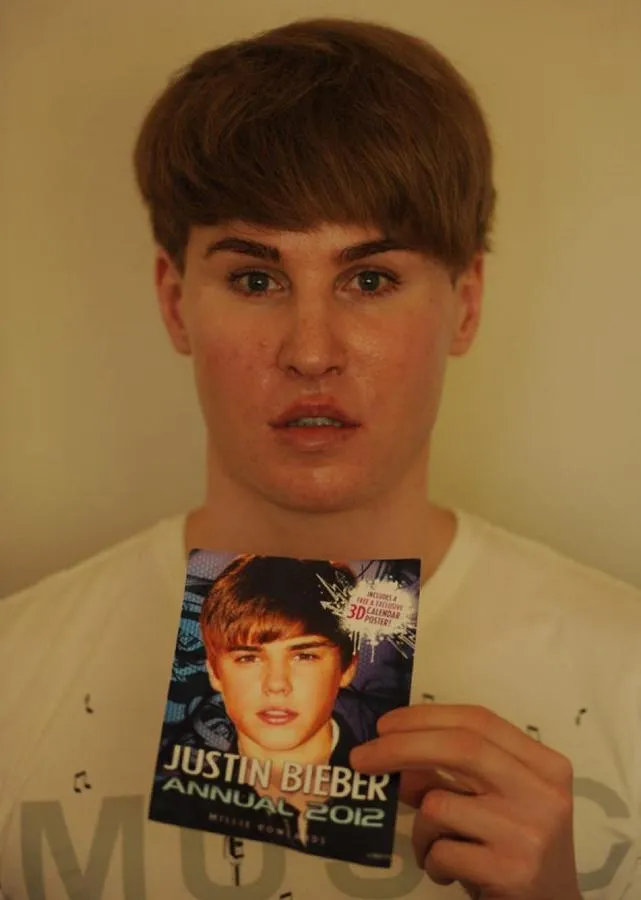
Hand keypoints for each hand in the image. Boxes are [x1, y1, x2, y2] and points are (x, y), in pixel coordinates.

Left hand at [350, 704, 580, 899]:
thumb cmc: (517, 851)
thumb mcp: (491, 804)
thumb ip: (451, 776)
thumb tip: (390, 753)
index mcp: (544, 764)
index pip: (478, 721)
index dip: (425, 717)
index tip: (384, 725)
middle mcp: (543, 792)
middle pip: (460, 747)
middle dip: (400, 747)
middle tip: (361, 758)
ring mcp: (530, 832)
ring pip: (440, 804)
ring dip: (421, 828)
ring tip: (436, 847)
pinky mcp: (513, 871)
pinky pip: (442, 850)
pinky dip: (432, 860)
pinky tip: (448, 872)